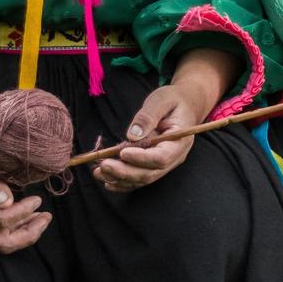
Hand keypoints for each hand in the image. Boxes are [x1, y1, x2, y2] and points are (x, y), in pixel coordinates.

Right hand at [0, 139, 50, 253]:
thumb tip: (8, 201)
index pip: (0, 221)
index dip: (22, 212)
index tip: (37, 200)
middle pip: (2, 243)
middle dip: (28, 234)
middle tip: (46, 217)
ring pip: (3, 242)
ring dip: (26, 233)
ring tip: (44, 218)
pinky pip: (1, 235)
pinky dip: (19, 230)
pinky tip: (33, 218)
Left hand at [95, 48, 239, 192]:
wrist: (184, 105)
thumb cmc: (173, 100)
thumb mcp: (162, 99)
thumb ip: (148, 115)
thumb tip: (133, 135)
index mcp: (180, 141)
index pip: (162, 157)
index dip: (142, 158)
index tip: (122, 152)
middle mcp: (174, 157)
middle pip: (150, 173)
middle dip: (125, 172)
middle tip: (104, 165)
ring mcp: (165, 164)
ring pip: (142, 179)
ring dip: (120, 178)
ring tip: (98, 172)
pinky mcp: (154, 166)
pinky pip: (139, 179)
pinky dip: (122, 182)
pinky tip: (107, 180)